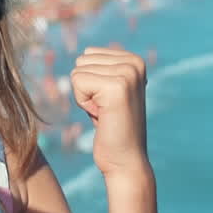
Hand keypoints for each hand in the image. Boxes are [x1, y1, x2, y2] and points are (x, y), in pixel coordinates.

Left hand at [69, 47, 149, 176]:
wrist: (125, 159)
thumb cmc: (111, 126)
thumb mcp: (107, 90)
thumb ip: (101, 69)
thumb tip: (84, 53)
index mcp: (134, 60)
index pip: (88, 54)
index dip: (90, 81)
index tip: (107, 101)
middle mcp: (134, 63)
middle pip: (82, 61)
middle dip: (86, 88)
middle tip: (105, 109)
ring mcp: (128, 73)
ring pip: (78, 72)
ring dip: (84, 96)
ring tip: (105, 112)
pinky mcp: (117, 87)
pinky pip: (77, 82)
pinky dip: (83, 102)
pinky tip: (101, 116)